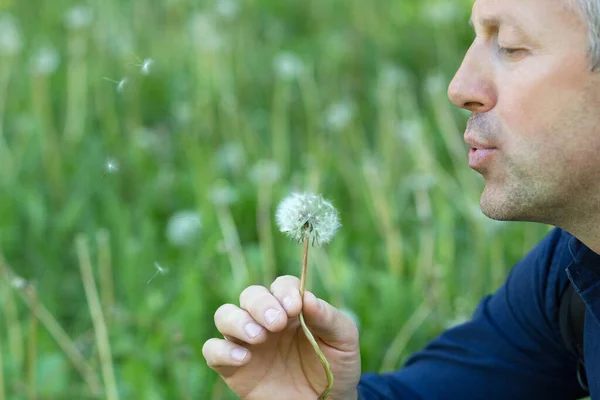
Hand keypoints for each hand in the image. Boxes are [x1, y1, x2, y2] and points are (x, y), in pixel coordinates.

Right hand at [202, 275, 360, 399]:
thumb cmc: (336, 366)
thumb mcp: (343, 340)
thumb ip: (328, 317)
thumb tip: (307, 298)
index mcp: (292, 308)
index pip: (281, 285)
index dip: (284, 291)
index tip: (295, 307)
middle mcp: (266, 320)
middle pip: (250, 295)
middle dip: (261, 304)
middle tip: (277, 324)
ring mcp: (247, 341)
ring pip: (224, 315)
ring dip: (237, 320)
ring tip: (258, 338)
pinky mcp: (233, 367)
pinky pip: (213, 350)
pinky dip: (222, 350)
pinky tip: (244, 358)